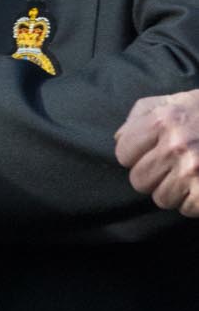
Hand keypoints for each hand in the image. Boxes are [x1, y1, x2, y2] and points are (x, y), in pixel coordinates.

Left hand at [115, 89, 198, 215]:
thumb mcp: (173, 101)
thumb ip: (141, 115)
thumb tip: (119, 139)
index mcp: (162, 121)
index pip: (123, 154)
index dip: (136, 155)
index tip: (150, 153)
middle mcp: (176, 146)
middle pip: (139, 181)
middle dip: (153, 176)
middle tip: (171, 167)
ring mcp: (193, 171)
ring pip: (161, 198)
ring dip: (173, 190)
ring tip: (190, 175)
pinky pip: (187, 209)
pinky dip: (193, 202)